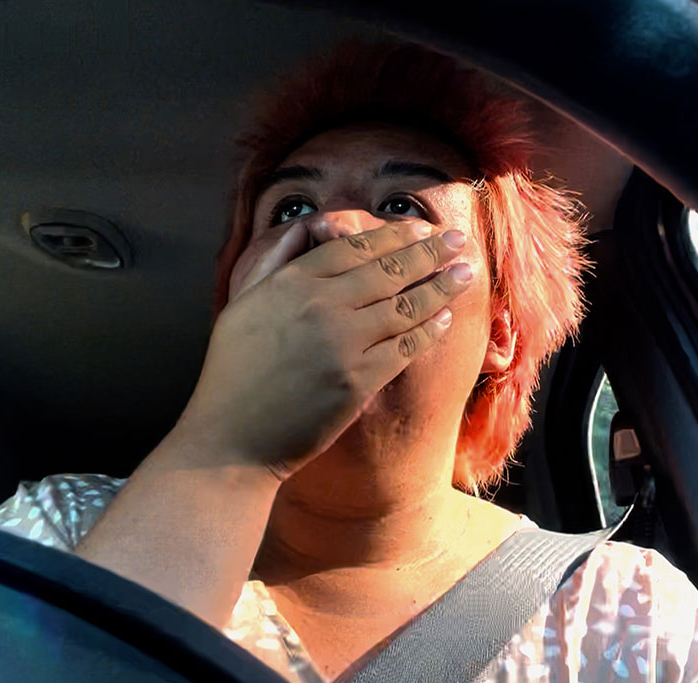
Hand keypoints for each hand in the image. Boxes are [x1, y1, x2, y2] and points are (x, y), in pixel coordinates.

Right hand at [175, 220, 473, 480]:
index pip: (354, 247)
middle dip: (430, 251)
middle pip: (389, 270)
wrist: (231, 440)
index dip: (394, 234)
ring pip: (405, 306)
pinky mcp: (357, 381)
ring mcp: (342, 344)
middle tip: (459, 239)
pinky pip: (404, 348)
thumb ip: (273, 260)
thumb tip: (307, 227)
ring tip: (467, 273)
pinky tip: (445, 319)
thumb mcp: (241, 304)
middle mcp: (320, 306)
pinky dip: (429, 331)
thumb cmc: (233, 373)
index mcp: (290, 283)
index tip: (420, 227)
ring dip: (441, 287)